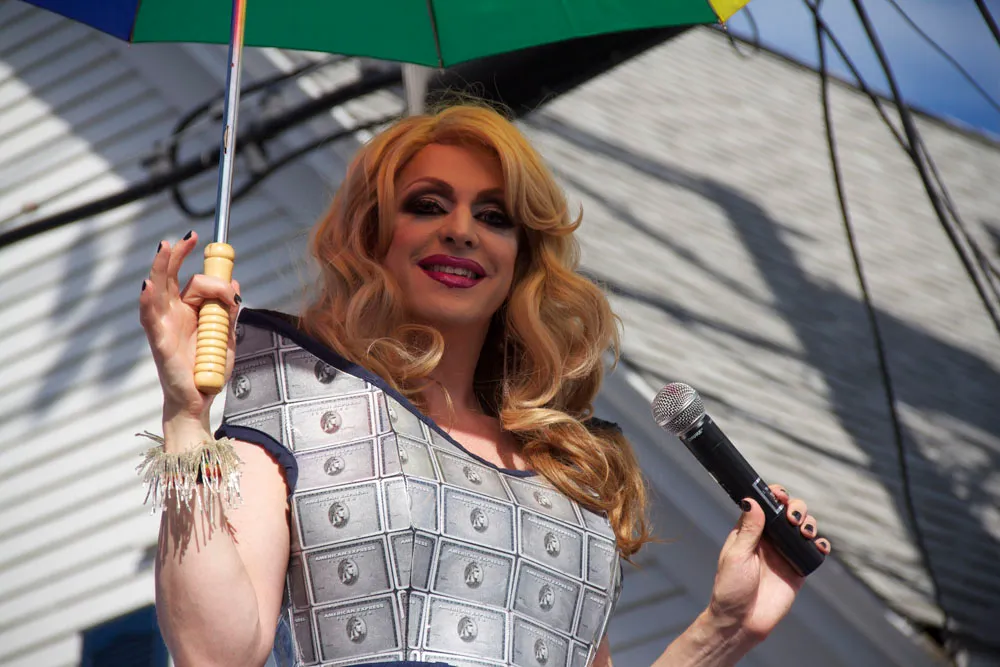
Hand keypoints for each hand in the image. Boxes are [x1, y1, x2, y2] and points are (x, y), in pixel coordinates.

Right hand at [138, 231, 240, 426]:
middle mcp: (173, 314)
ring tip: (166, 246)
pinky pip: (151, 316)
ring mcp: (164, 325)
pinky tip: (149, 285)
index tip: (205, 243)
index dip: (198, 262)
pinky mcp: (160, 340)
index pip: (191, 279)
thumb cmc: (209, 368)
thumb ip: (229, 310)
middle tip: (190, 237)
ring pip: (159, 289)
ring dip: (162, 266)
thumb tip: (234, 283)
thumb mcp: (226, 335)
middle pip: (170, 276)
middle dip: (178, 254)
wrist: (201, 397)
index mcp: (188, 311)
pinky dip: (148, 299)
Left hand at [705, 485, 831, 644]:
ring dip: (809, 523)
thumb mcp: (736, 555)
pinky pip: (813, 552)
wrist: (741, 621)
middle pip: (788, 512)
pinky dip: (820, 545)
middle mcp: (769, 539)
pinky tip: (818, 545)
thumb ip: (748, 529)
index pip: (765, 505)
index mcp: (750, 531)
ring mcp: (784, 553)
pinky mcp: (798, 569)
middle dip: (796, 508)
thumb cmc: (731, 588)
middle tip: (793, 517)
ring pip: (803, 528)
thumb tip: (752, 500)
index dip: (774, 496)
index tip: (779, 494)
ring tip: (804, 531)